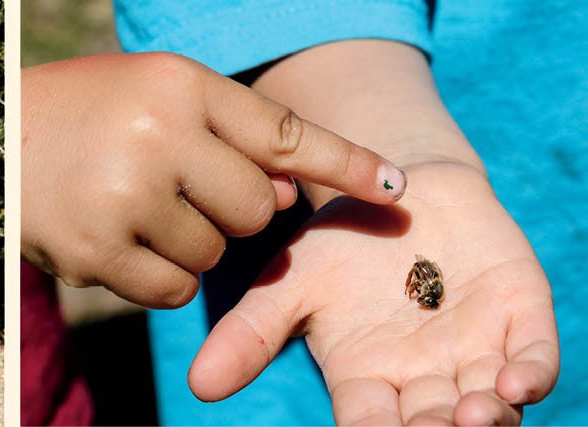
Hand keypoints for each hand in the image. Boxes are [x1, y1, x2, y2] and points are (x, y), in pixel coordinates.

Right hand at [21, 52, 405, 307]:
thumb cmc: (92, 109)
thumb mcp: (160, 92)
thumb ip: (230, 134)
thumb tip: (286, 200)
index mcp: (178, 87)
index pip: (282, 133)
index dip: (345, 163)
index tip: (398, 187)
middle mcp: (156, 138)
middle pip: (253, 210)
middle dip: (232, 209)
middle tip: (182, 185)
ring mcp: (124, 199)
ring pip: (214, 254)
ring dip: (192, 242)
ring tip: (136, 206)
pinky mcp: (94, 253)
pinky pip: (173, 289)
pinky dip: (162, 274)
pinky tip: (123, 239)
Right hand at [189, 163, 558, 424]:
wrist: (395, 182)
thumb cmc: (335, 238)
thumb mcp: (287, 282)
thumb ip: (251, 333)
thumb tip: (198, 385)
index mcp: (366, 379)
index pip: (370, 426)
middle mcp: (424, 378)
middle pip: (433, 426)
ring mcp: (476, 349)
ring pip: (488, 407)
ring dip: (485, 420)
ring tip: (473, 417)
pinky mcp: (520, 314)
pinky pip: (534, 358)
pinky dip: (530, 378)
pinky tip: (515, 385)